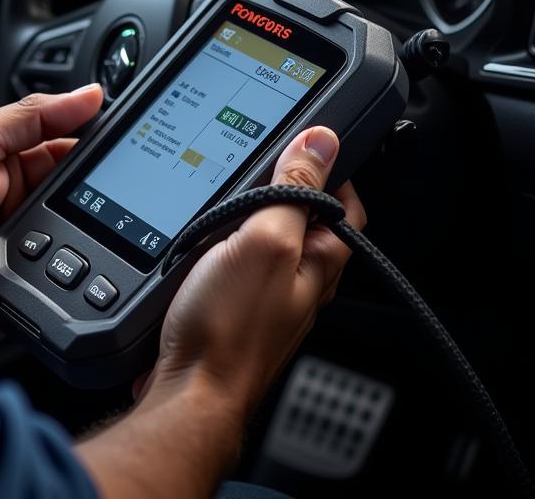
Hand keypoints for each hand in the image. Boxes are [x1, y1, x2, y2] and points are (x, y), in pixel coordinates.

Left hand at [0, 85, 103, 342]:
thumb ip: (30, 116)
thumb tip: (87, 93)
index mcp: (4, 161)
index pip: (66, 147)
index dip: (96, 144)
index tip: (129, 141)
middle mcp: (15, 203)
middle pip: (79, 196)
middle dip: (94, 195)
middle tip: (117, 191)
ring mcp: (21, 248)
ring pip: (79, 239)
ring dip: (82, 236)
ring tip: (78, 230)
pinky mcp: (22, 289)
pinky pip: (63, 282)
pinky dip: (71, 276)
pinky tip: (72, 267)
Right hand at [77, 127, 364, 498]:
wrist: (189, 392)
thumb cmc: (231, 329)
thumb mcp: (266, 240)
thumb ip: (294, 192)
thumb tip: (320, 141)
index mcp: (319, 260)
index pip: (345, 204)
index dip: (331, 168)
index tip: (303, 143)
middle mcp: (300, 281)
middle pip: (305, 220)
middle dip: (285, 188)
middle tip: (255, 162)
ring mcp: (268, 297)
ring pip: (269, 241)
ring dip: (250, 216)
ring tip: (224, 196)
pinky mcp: (235, 309)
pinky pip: (239, 264)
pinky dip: (224, 244)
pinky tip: (202, 241)